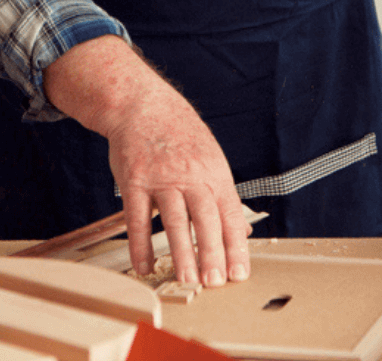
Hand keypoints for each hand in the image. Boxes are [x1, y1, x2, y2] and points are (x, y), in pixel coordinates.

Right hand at [43, 36, 250, 286]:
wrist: (143, 105)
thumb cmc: (180, 133)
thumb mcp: (210, 156)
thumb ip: (223, 193)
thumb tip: (240, 228)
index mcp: (215, 171)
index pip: (231, 213)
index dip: (236, 244)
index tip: (240, 272)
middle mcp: (191, 175)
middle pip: (207, 219)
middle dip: (213, 253)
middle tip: (215, 282)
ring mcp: (162, 179)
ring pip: (175, 222)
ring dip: (182, 254)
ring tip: (187, 279)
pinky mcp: (135, 182)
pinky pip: (137, 219)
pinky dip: (141, 245)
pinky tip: (145, 265)